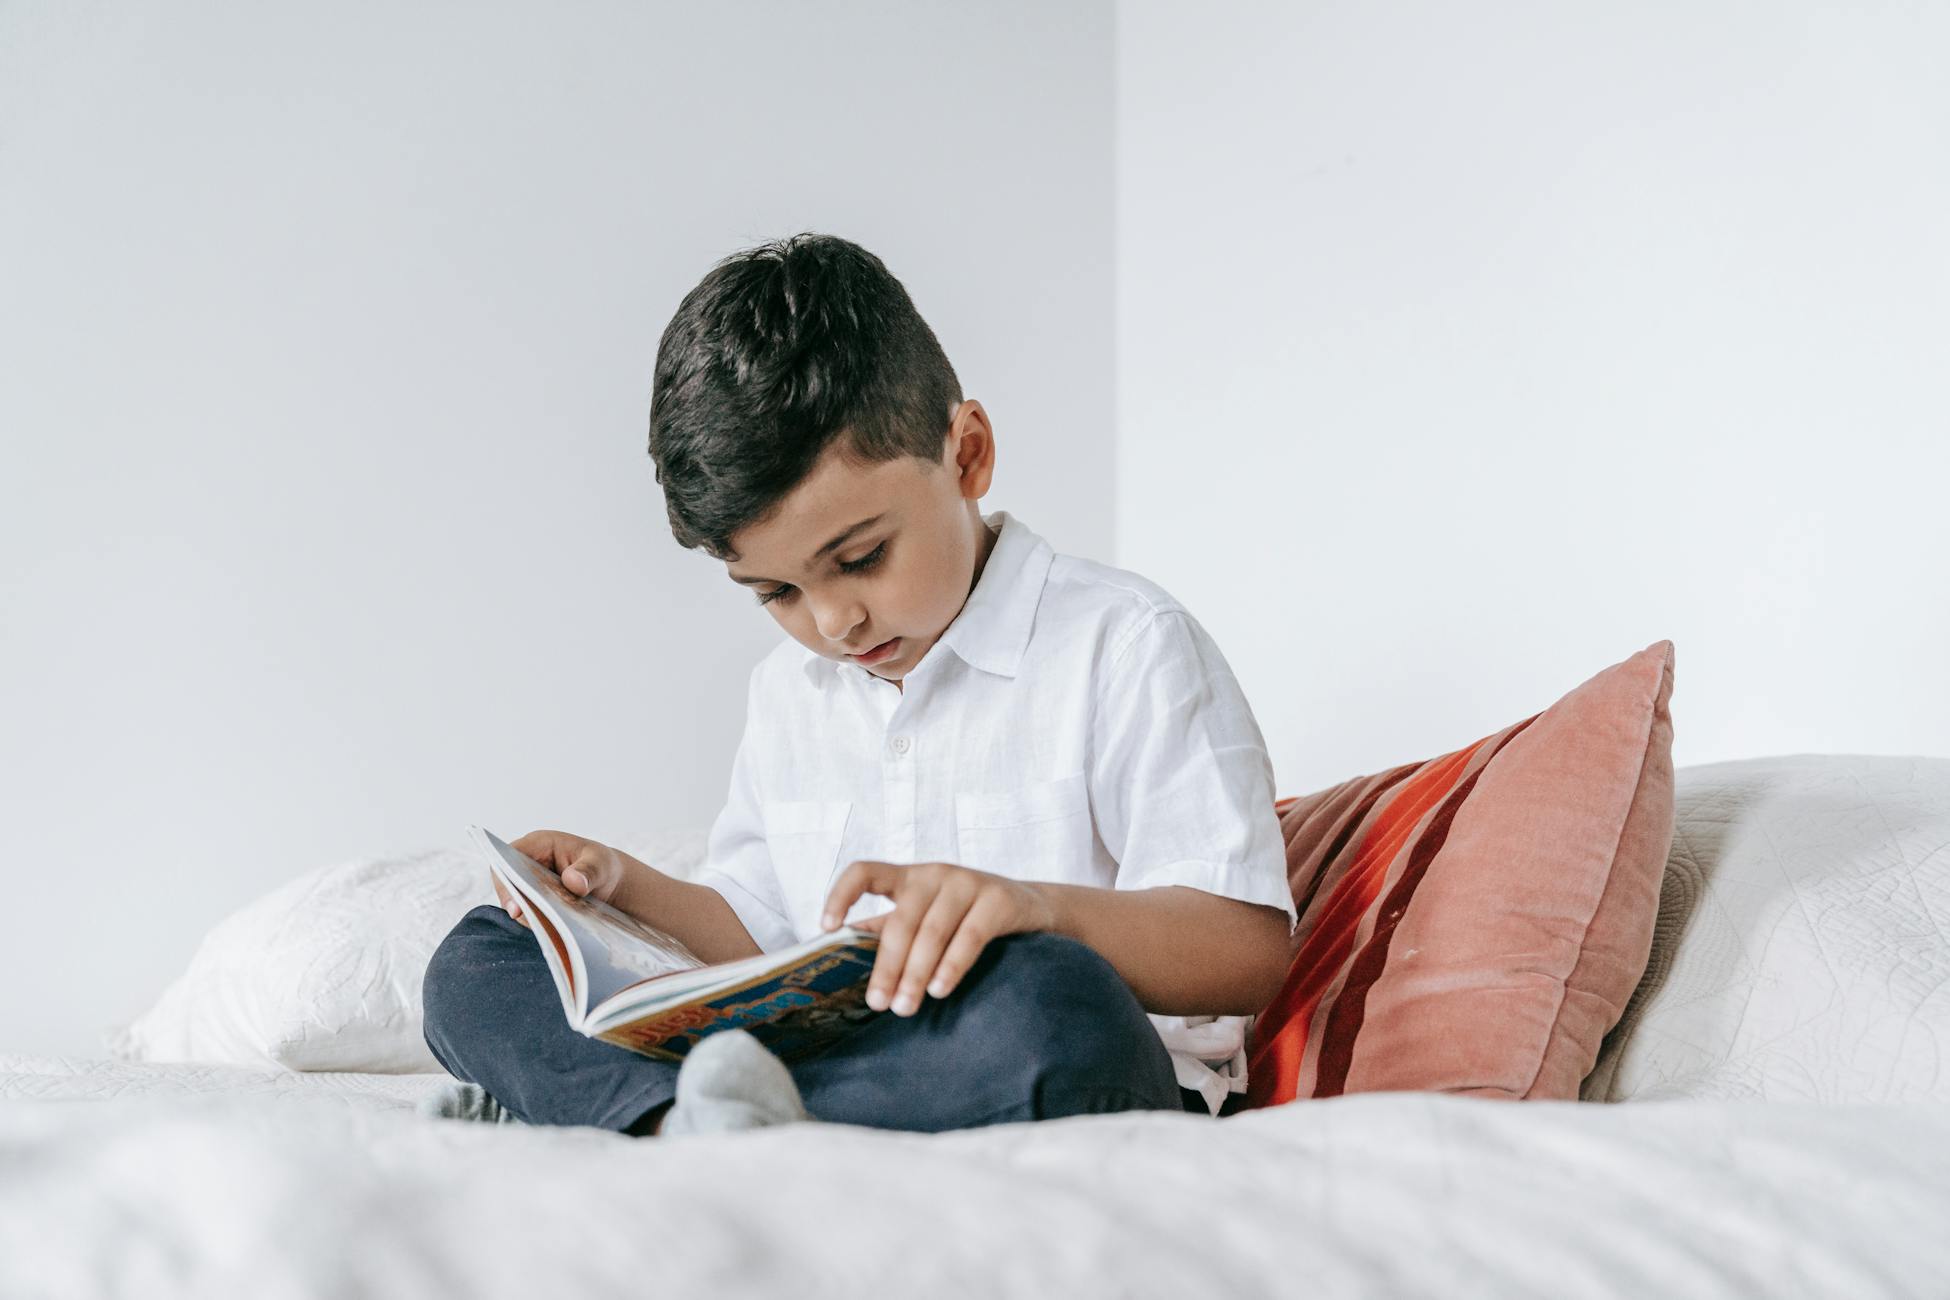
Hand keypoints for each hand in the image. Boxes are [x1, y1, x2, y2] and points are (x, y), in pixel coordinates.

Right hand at [492, 829, 627, 928]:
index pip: (508, 857)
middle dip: (516, 902)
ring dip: (531, 915)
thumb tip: (573, 881)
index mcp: (539, 845)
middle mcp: (527, 866)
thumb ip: (589, 871)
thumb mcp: (602, 864)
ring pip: (517, 904)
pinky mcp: (534, 905)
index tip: (515, 904)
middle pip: (507, 884)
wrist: (610, 885)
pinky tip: (556, 928)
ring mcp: (529, 887)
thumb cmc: (602, 866)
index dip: (505, 878)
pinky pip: (529, 917)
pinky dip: (540, 924)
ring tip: (554, 922)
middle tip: (529, 919)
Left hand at [820, 860, 1056, 1016]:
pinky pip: (970, 935)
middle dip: (887, 965)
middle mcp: (934, 874)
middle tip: (877, 1003)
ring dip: (916, 973)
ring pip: (933, 931)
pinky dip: (952, 965)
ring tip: (905, 1007)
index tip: (827, 927)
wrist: (1029, 906)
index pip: (865, 872)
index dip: (841, 894)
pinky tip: (939, 989)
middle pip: (902, 919)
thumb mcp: (924, 917)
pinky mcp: (998, 898)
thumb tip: (840, 955)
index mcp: (908, 877)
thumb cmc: (964, 916)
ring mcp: (967, 882)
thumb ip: (888, 930)